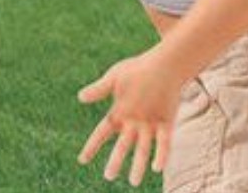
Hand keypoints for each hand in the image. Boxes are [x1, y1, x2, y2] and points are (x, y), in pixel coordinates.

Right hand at [77, 49, 183, 186]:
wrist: (164, 67)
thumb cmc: (137, 70)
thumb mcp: (114, 78)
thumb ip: (99, 89)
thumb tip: (80, 97)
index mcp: (118, 113)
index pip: (101, 133)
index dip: (92, 147)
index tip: (82, 160)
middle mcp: (132, 123)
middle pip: (122, 146)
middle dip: (115, 162)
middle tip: (109, 177)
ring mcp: (150, 125)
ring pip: (143, 149)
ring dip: (138, 165)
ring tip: (134, 182)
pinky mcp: (166, 124)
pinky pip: (163, 143)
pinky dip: (161, 155)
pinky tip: (157, 167)